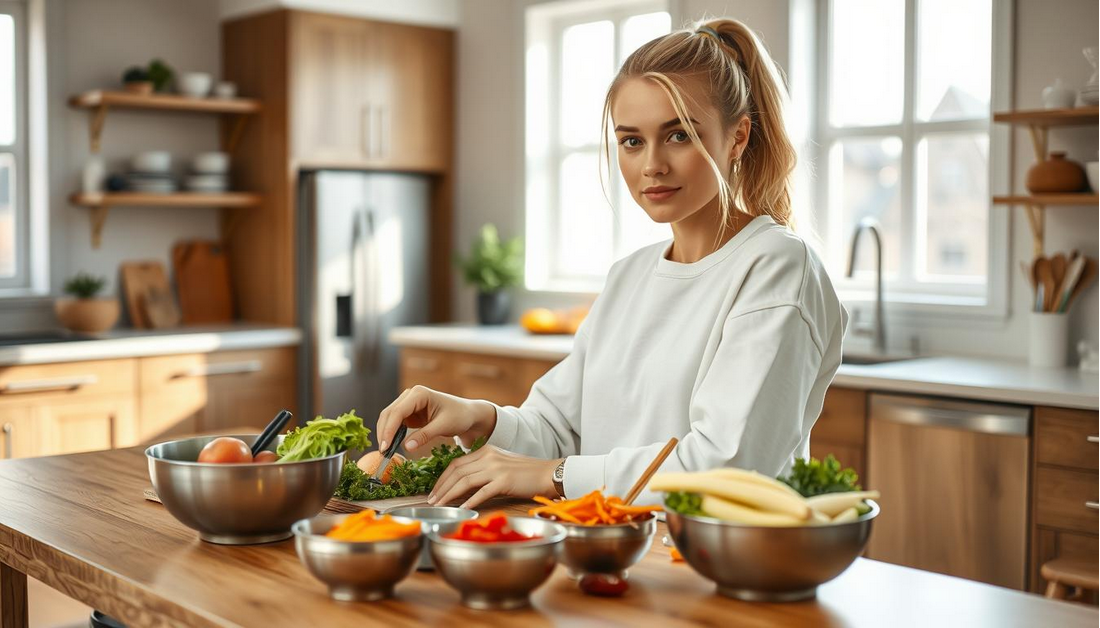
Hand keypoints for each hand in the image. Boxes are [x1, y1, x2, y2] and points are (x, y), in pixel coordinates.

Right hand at [376, 385, 496, 453]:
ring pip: (389, 419)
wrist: (468, 415)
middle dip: (384, 433)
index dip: (389, 430)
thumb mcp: (444, 426)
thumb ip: (425, 435)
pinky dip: (391, 435)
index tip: (385, 447)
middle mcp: (410, 395)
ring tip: (386, 452)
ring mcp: (408, 404)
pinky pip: (395, 424)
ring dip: (385, 434)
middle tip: (384, 453)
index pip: (397, 412)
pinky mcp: (408, 413)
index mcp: (419, 393)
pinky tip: (392, 447)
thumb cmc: (459, 416)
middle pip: (389, 414)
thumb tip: (406, 447)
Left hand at [427, 445, 562, 509]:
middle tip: (431, 500)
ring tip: (440, 505)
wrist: (549, 473)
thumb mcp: (501, 465)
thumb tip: (464, 487)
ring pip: (464, 481)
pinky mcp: (504, 481)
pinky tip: (461, 509)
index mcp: (486, 451)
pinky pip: (481, 492)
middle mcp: (488, 457)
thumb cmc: (526, 474)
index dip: (442, 478)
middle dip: (440, 487)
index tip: (434, 490)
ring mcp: (496, 468)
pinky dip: (469, 502)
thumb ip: (484, 471)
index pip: (456, 464)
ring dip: (449, 494)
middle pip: (456, 471)